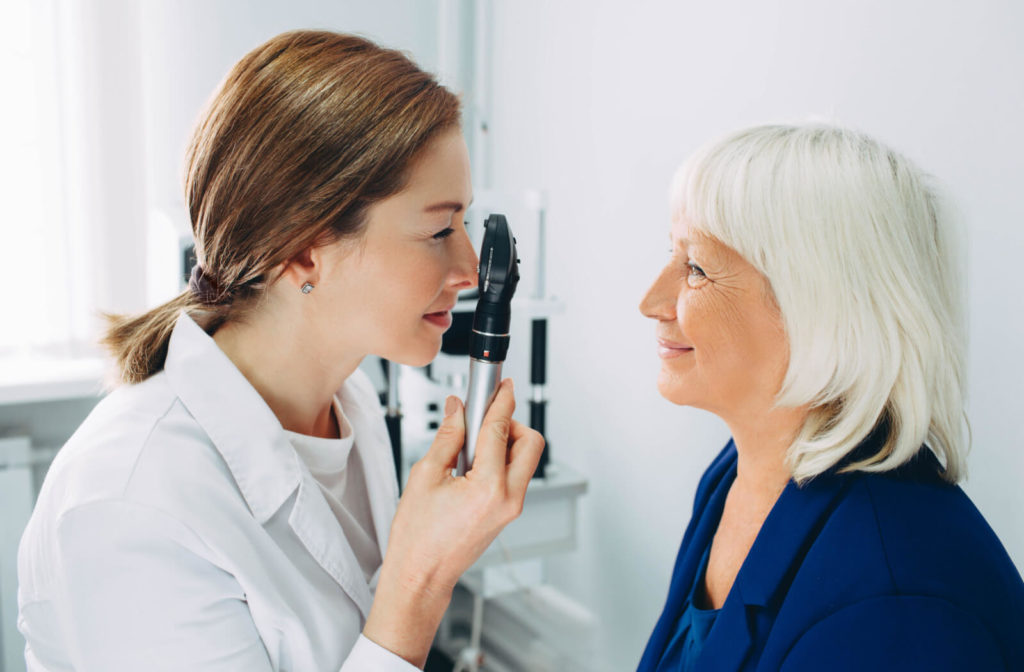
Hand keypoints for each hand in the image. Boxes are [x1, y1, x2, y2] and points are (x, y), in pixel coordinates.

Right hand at [363, 379, 543, 666]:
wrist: (421, 575)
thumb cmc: (418, 537)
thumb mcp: (425, 476)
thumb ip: (447, 436)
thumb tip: (457, 409)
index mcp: (488, 487)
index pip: (500, 429)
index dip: (500, 400)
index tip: (502, 384)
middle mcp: (508, 498)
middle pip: (531, 442)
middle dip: (510, 423)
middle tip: (483, 419)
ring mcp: (512, 508)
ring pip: (526, 459)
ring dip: (505, 442)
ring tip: (471, 446)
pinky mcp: (509, 513)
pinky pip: (515, 476)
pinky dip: (500, 460)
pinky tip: (471, 464)